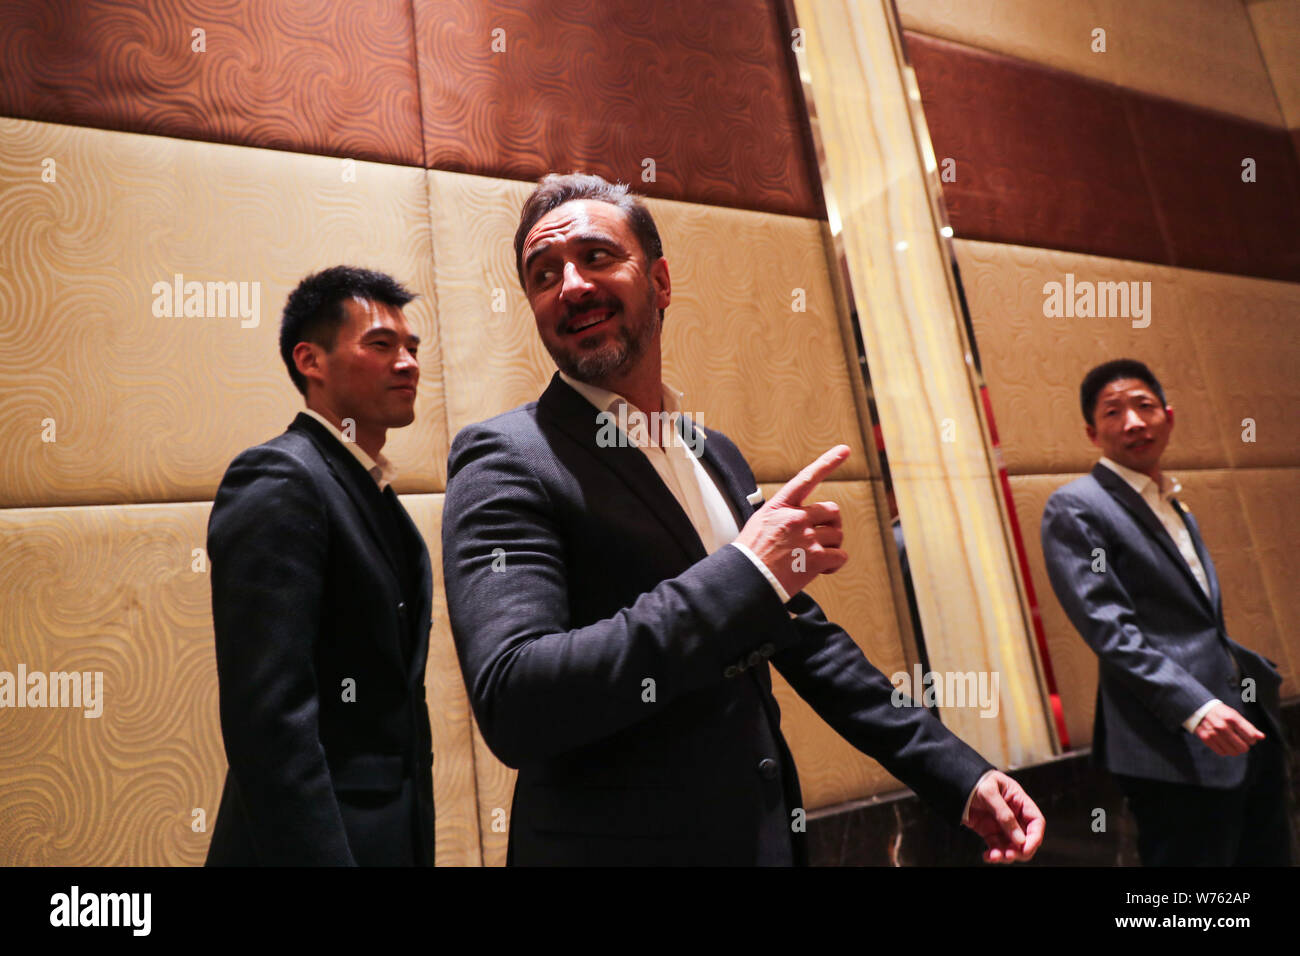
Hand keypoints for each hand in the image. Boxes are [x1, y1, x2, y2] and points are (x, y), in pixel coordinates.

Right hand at [734, 445, 849, 596]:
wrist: (745, 580)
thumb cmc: (750, 556)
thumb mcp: (759, 525)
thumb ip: (782, 517)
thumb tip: (800, 522)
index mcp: (780, 506)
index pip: (806, 478)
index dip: (828, 462)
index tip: (845, 450)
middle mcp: (795, 517)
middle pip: (832, 512)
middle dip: (831, 525)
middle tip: (822, 538)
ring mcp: (807, 537)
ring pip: (837, 535)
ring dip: (831, 547)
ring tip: (815, 558)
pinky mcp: (815, 558)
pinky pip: (840, 556)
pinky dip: (834, 564)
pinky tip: (820, 569)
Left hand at [963, 770, 1044, 862]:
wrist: (954, 781)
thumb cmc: (974, 780)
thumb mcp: (989, 793)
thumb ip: (1004, 815)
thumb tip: (1019, 839)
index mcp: (1018, 800)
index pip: (1036, 821)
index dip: (1035, 836)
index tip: (1027, 847)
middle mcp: (1013, 814)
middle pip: (1026, 837)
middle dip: (1020, 849)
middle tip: (1010, 855)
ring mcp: (1001, 824)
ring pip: (1011, 846)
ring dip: (1006, 855)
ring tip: (996, 857)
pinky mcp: (989, 831)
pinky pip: (996, 847)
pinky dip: (994, 855)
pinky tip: (988, 856)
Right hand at [1194, 702, 1263, 755]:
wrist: (1199, 708)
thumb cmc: (1221, 713)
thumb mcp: (1235, 716)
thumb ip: (1249, 727)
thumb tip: (1262, 737)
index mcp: (1232, 718)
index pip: (1251, 737)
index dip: (1252, 740)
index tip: (1248, 737)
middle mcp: (1223, 726)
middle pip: (1243, 747)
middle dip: (1244, 746)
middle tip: (1241, 742)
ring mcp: (1213, 733)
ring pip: (1233, 752)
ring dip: (1235, 750)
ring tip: (1232, 744)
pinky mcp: (1206, 738)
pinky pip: (1221, 752)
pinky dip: (1225, 751)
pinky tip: (1224, 744)